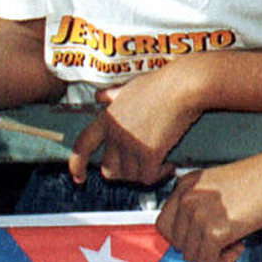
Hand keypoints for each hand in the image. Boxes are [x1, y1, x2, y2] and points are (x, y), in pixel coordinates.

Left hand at [68, 66, 200, 184]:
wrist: (185, 85)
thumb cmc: (162, 82)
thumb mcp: (131, 86)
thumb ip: (113, 95)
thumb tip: (99, 95)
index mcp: (107, 119)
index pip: (82, 146)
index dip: (76, 165)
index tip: (79, 178)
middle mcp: (115, 135)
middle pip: (109, 169)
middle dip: (124, 172)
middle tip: (140, 165)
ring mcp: (131, 145)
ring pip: (130, 176)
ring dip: (144, 173)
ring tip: (158, 162)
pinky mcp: (149, 153)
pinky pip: (148, 177)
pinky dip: (159, 175)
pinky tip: (169, 165)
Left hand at [158, 157, 261, 261]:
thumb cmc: (261, 176)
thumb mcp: (217, 185)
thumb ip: (198, 204)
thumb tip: (189, 234)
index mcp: (187, 184)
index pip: (164, 223)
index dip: (183, 235)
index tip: (198, 237)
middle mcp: (188, 198)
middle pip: (176, 242)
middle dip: (198, 245)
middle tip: (220, 238)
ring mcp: (199, 214)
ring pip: (191, 255)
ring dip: (212, 253)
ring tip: (233, 239)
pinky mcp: (215, 231)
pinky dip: (223, 261)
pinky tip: (239, 245)